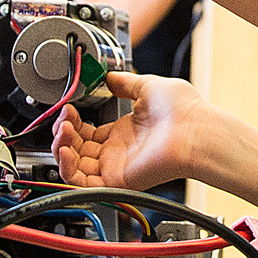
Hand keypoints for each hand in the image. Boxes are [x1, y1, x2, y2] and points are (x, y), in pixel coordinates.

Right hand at [54, 71, 204, 189]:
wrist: (197, 130)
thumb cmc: (184, 111)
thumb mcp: (147, 85)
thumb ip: (125, 82)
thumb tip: (109, 75)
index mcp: (124, 132)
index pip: (86, 133)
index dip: (73, 121)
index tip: (68, 108)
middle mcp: (117, 152)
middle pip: (76, 149)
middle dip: (63, 133)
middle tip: (64, 119)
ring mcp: (116, 167)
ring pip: (74, 167)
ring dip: (61, 148)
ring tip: (64, 131)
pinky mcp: (116, 180)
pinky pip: (82, 182)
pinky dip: (66, 169)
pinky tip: (65, 150)